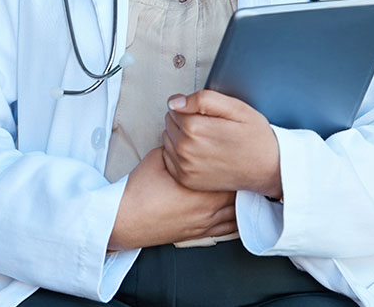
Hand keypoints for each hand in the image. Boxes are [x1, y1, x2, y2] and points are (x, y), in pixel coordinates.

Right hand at [109, 147, 236, 249]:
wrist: (126, 219)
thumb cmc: (139, 192)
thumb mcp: (157, 158)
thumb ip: (177, 149)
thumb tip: (187, 141)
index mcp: (200, 188)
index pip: (230, 174)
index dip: (237, 163)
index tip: (241, 154)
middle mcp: (208, 208)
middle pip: (238, 194)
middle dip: (242, 181)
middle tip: (248, 169)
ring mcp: (206, 224)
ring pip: (237, 212)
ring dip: (243, 200)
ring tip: (247, 188)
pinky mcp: (201, 233)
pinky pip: (230, 229)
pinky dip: (238, 219)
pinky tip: (240, 210)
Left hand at [162, 90, 281, 197]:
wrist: (269, 170)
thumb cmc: (255, 138)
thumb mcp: (236, 108)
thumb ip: (203, 99)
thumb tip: (175, 102)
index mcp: (195, 129)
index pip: (174, 107)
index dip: (190, 108)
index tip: (207, 115)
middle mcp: (186, 149)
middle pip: (169, 122)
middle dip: (184, 120)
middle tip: (209, 128)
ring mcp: (185, 167)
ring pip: (168, 138)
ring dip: (180, 136)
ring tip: (206, 140)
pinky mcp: (185, 179)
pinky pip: (169, 157)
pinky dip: (179, 154)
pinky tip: (199, 154)